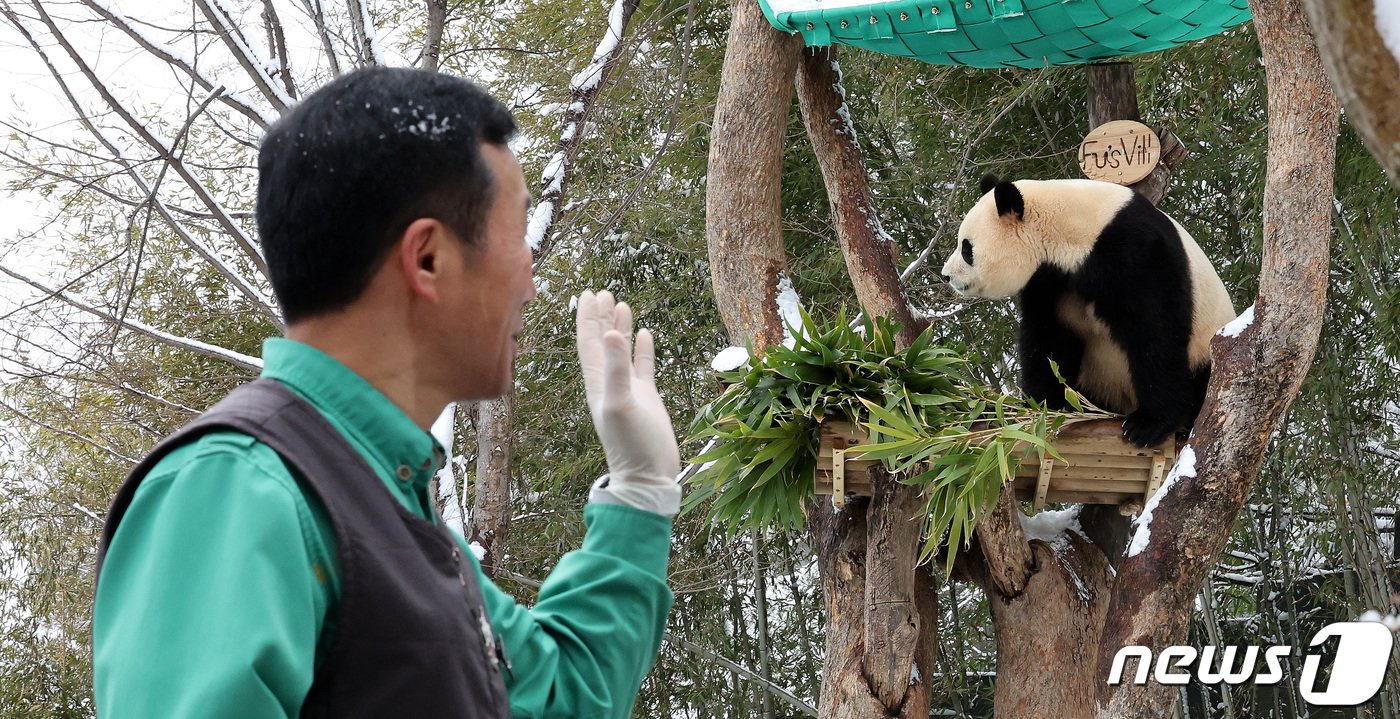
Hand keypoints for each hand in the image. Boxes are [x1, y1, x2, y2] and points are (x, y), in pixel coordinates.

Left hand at [575, 290, 681, 515]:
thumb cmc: (631, 445)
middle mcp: (608, 383)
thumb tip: (610, 334)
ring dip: (618, 328)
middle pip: (600, 342)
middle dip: (599, 317)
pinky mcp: (646, 398)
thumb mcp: (621, 404)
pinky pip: (642, 366)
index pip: (588, 342)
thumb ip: (616, 370)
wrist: (648, 476)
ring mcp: (628, 389)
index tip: (587, 293)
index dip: (587, 318)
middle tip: (601, 292)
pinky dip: (641, 349)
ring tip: (620, 304)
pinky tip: (645, 334)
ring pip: (620, 351)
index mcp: (596, 382)